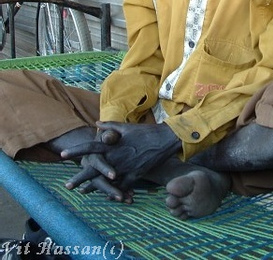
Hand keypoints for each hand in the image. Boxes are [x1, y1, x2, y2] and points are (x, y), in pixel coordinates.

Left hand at [61, 121, 180, 194]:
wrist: (163, 141)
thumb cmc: (144, 132)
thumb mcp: (126, 126)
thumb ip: (110, 125)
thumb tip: (96, 123)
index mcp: (113, 145)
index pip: (90, 147)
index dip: (76, 151)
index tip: (62, 155)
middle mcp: (116, 158)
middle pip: (94, 170)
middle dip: (80, 178)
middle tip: (67, 185)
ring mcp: (125, 169)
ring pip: (106, 182)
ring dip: (94, 187)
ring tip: (83, 192)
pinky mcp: (135, 176)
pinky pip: (122, 186)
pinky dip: (114, 191)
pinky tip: (107, 196)